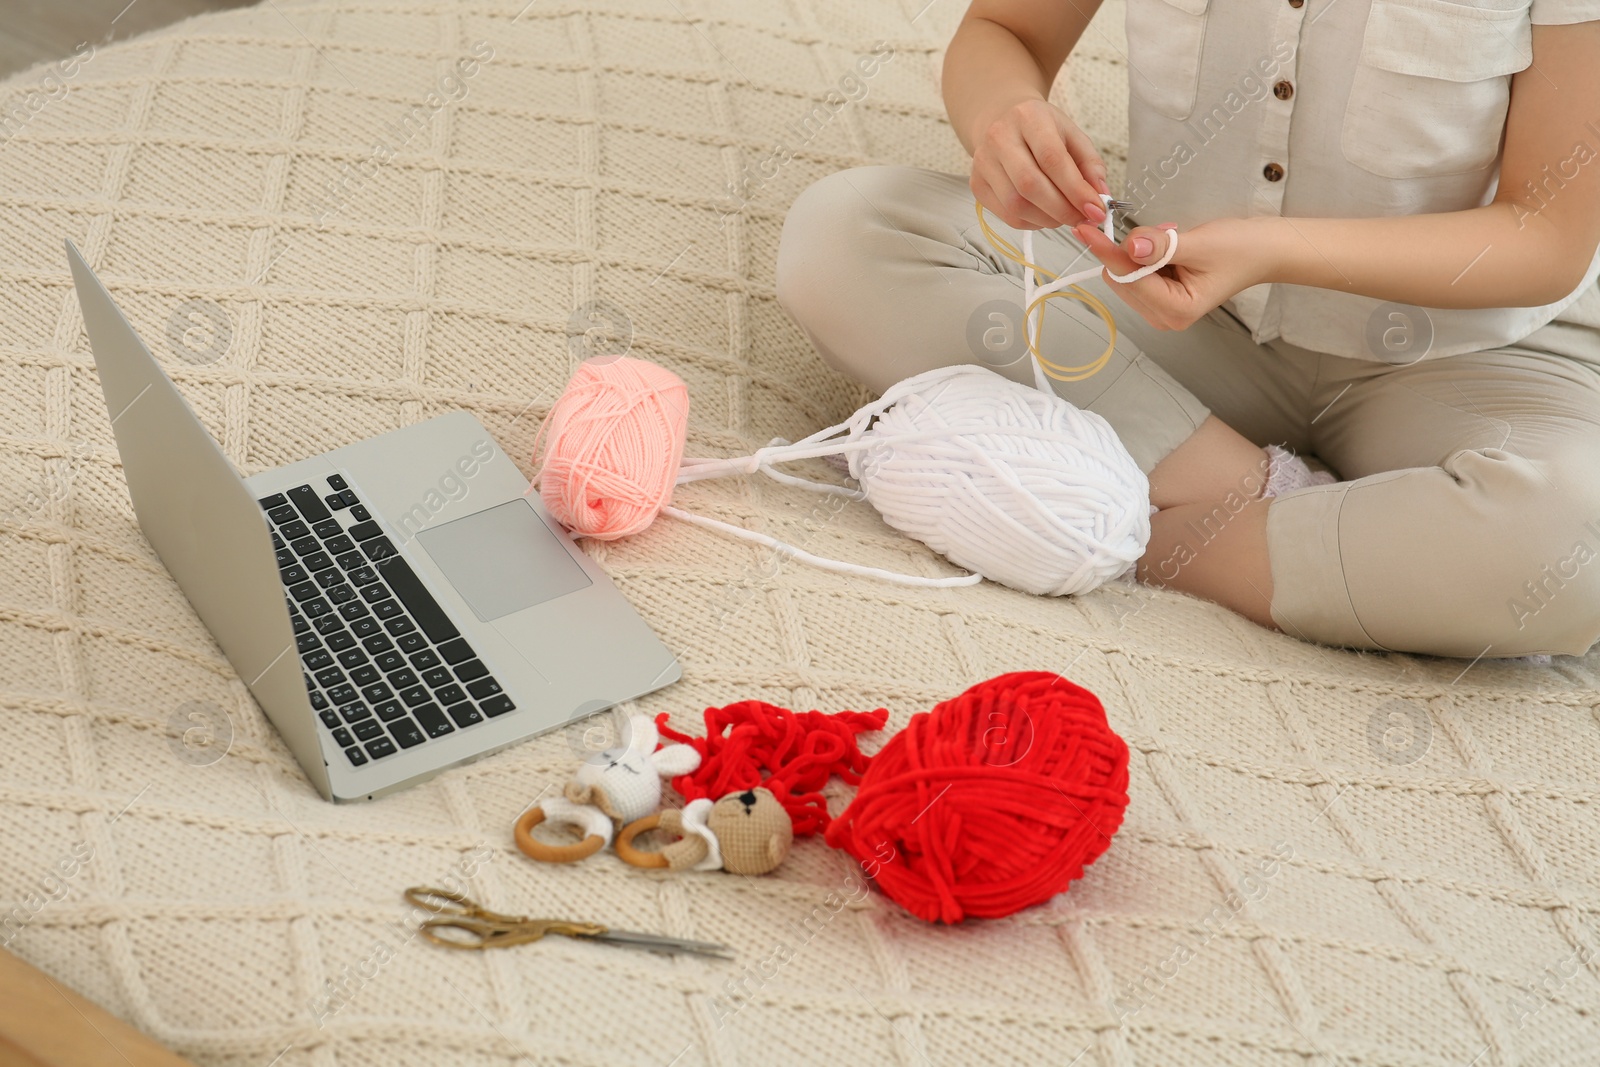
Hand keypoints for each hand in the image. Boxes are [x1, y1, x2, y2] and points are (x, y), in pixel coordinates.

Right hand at [970, 98, 1109, 230]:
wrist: (1000, 119)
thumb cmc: (1039, 128)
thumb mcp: (1071, 134)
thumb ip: (1090, 164)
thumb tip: (1100, 196)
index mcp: (1028, 117)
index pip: (1052, 159)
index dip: (1075, 189)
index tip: (1095, 209)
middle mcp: (999, 138)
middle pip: (1030, 185)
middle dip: (1062, 210)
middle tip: (1082, 219)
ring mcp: (983, 163)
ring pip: (1016, 206)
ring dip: (1047, 219)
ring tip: (1064, 215)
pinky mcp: (977, 185)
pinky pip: (1007, 216)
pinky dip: (1032, 222)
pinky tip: (1044, 214)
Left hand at [1071, 217, 1271, 330]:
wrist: (1264, 251)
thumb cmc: (1241, 249)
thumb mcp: (1200, 243)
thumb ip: (1163, 246)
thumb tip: (1131, 246)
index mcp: (1175, 310)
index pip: (1128, 279)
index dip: (1108, 251)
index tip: (1085, 229)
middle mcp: (1164, 317)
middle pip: (1120, 280)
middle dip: (1131, 251)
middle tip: (1164, 233)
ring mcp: (1160, 310)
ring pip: (1125, 275)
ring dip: (1141, 251)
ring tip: (1174, 241)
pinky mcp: (1159, 298)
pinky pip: (1136, 272)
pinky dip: (1146, 253)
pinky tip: (1172, 246)